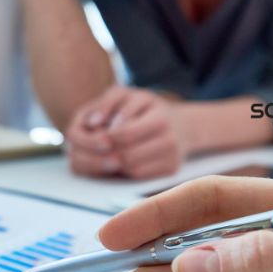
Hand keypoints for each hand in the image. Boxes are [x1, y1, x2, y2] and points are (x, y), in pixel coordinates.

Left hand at [66, 86, 189, 178]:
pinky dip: (125, 168)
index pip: (124, 135)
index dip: (103, 136)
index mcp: (160, 119)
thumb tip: (92, 123)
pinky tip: (123, 157)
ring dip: (113, 161)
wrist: (180, 124)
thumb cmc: (143, 108)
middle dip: (104, 151)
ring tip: (109, 149)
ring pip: (130, 169)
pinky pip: (138, 176)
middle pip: (125, 156)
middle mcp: (170, 140)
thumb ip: (106, 103)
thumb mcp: (125, 95)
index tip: (95, 132)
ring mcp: (173, 158)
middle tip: (97, 145)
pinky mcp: (171, 171)